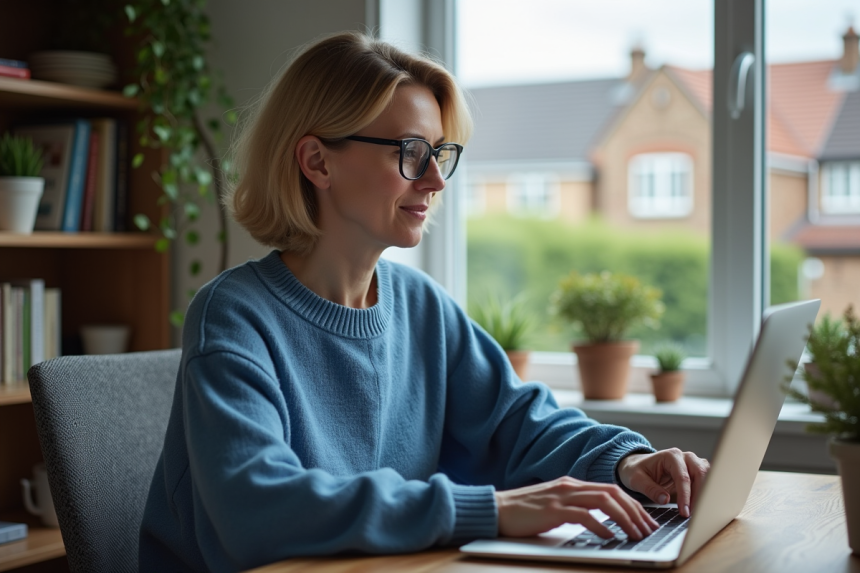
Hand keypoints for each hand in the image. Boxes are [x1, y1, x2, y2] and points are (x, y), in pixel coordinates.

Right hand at [495, 476, 658, 539]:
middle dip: (635, 511)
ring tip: (635, 535)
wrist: (496, 509)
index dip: (633, 505)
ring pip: (604, 502)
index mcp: (572, 484)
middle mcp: (570, 486)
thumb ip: (575, 508)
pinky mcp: (553, 510)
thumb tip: (600, 522)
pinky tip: (610, 537)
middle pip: (613, 493)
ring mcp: (562, 496)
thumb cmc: (524, 512)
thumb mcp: (554, 506)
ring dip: (624, 519)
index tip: (646, 521)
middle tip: (649, 530)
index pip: (611, 490)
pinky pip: (584, 515)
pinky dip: (601, 526)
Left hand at [616, 449, 709, 517]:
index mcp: (670, 456)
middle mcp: (685, 457)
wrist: (637, 466)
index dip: (685, 495)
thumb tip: (666, 500)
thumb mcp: (636, 480)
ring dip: (705, 494)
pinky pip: (707, 481)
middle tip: (694, 514)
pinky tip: (701, 507)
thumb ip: (650, 489)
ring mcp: (692, 464)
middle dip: (699, 495)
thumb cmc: (636, 470)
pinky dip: (706, 493)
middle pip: (700, 473)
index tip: (685, 512)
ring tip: (699, 512)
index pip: (683, 477)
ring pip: (708, 476)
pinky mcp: (695, 473)